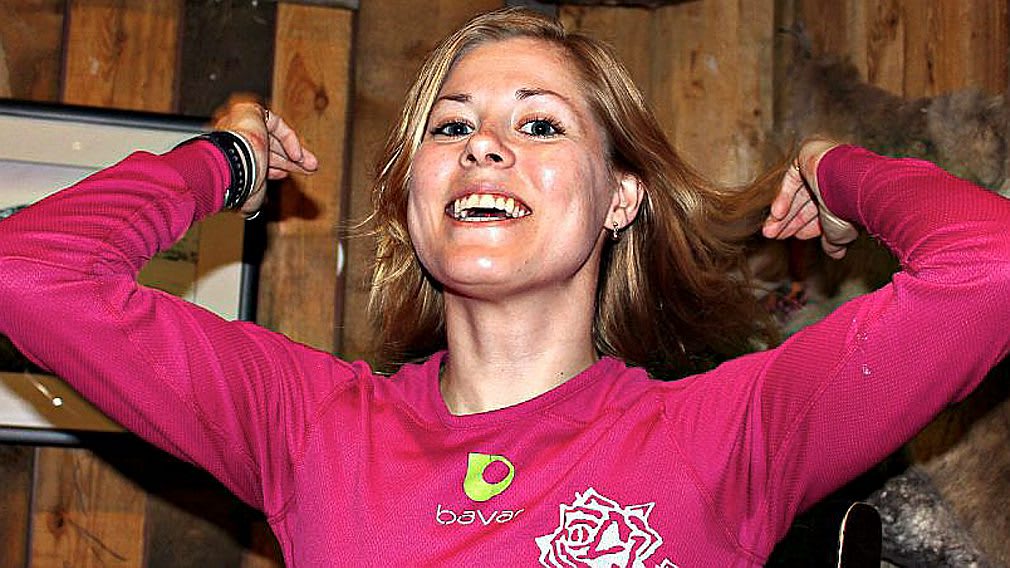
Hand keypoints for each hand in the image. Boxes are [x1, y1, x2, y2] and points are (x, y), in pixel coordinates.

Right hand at [211, 96, 318, 215]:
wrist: (231, 167)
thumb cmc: (235, 186)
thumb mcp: (246, 198)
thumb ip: (250, 198)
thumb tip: (249, 210)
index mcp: (227, 158)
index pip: (253, 159)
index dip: (273, 167)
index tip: (285, 175)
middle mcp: (231, 140)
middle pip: (266, 147)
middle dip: (290, 161)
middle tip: (308, 170)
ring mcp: (238, 124)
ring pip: (273, 136)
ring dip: (296, 152)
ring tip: (311, 165)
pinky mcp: (249, 111)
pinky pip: (275, 123)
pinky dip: (289, 139)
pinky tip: (297, 155)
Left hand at [762, 139, 857, 258]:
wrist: (852, 186)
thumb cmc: (851, 210)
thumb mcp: (841, 233)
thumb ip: (834, 240)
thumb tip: (836, 253)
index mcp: (848, 195)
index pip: (824, 210)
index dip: (809, 225)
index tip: (797, 237)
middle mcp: (838, 179)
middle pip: (807, 201)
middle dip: (789, 221)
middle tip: (775, 236)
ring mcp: (825, 165)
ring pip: (797, 192)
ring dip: (782, 214)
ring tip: (769, 232)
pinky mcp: (810, 154)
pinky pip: (792, 177)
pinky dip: (784, 196)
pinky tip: (777, 214)